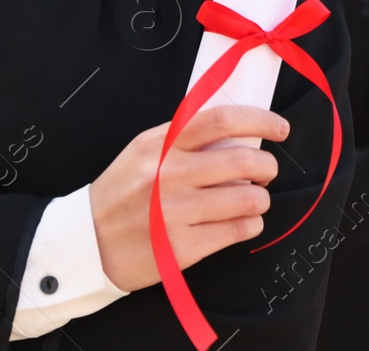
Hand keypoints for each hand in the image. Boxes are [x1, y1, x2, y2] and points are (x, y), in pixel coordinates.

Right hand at [91, 105, 285, 291]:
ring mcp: (176, 213)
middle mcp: (170, 175)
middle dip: (267, 166)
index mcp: (162, 144)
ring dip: (261, 198)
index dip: (260, 120)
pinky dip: (250, 224)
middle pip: (243, 161)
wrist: (87, 242)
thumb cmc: (123, 192)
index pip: (221, 120)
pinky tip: (244, 222)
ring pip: (248, 198)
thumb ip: (184, 137)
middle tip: (267, 171)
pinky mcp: (183, 248)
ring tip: (254, 199)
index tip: (280, 128)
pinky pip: (237, 230)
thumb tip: (237, 130)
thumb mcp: (144, 151)